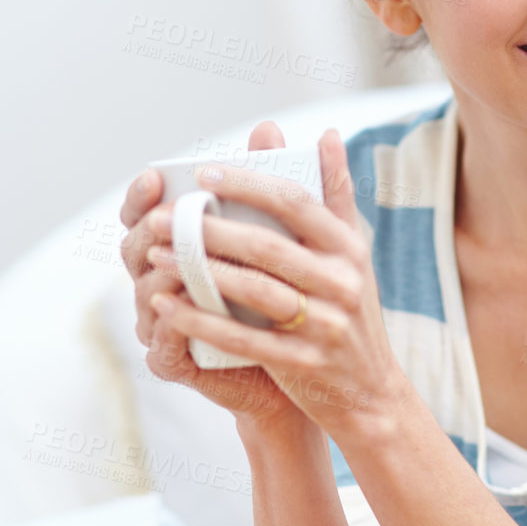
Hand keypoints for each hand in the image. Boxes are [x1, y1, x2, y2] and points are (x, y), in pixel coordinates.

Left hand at [145, 127, 409, 440]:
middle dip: (209, 228)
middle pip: (268, 246)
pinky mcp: (302, 364)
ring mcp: (324, 325)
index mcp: (349, 248)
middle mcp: (342, 283)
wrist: (371, 393)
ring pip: (254, 291)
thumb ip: (334, 195)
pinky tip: (168, 309)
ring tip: (155, 256)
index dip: (250, 184)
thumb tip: (324, 132)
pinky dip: (203, 323)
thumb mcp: (352, 253)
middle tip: (162, 216)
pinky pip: (245, 340)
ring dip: (200, 272)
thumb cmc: (350, 311)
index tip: (205, 172)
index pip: (296, 203)